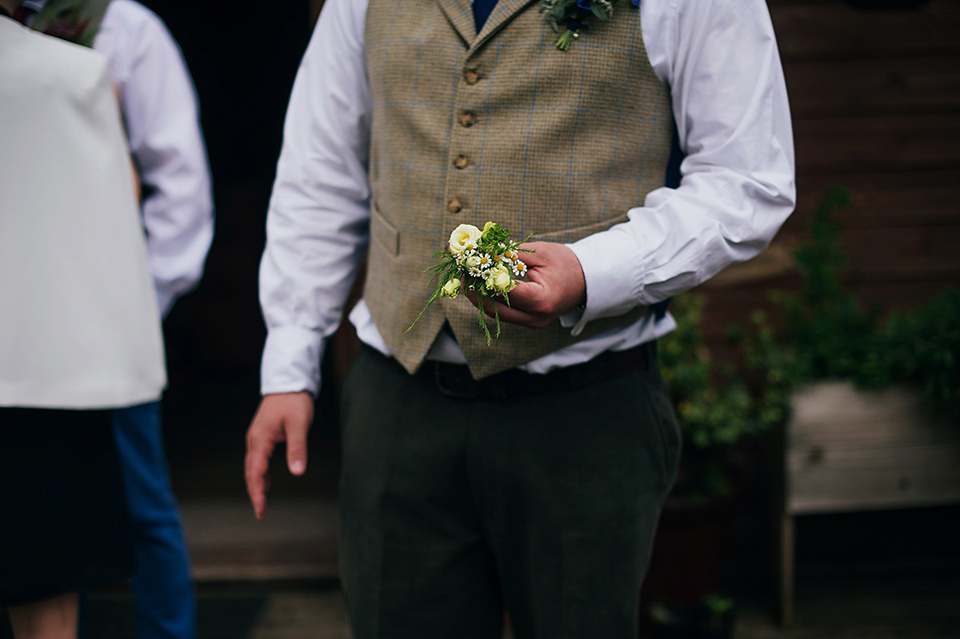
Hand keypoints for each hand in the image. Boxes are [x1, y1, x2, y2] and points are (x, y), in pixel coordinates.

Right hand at [244, 392, 313, 519]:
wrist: (288, 382)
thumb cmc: (294, 401)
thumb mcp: (299, 425)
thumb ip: (297, 449)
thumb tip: (297, 472)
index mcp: (260, 439)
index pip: (256, 472)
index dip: (257, 493)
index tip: (261, 510)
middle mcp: (254, 440)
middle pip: (250, 472)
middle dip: (255, 493)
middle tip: (260, 513)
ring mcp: (257, 438)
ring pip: (253, 466)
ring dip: (256, 484)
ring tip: (261, 503)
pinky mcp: (263, 436)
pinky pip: (258, 459)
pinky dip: (260, 473)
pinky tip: (266, 482)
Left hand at [468, 241, 585, 327]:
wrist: (587, 281)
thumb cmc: (567, 264)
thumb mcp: (541, 253)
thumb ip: (512, 254)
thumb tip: (484, 252)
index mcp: (541, 300)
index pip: (504, 291)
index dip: (483, 279)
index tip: (468, 266)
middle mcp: (535, 317)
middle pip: (495, 308)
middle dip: (475, 291)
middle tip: (461, 274)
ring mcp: (532, 322)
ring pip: (496, 313)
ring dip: (480, 297)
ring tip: (467, 278)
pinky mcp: (529, 321)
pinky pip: (504, 313)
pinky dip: (491, 300)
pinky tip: (481, 285)